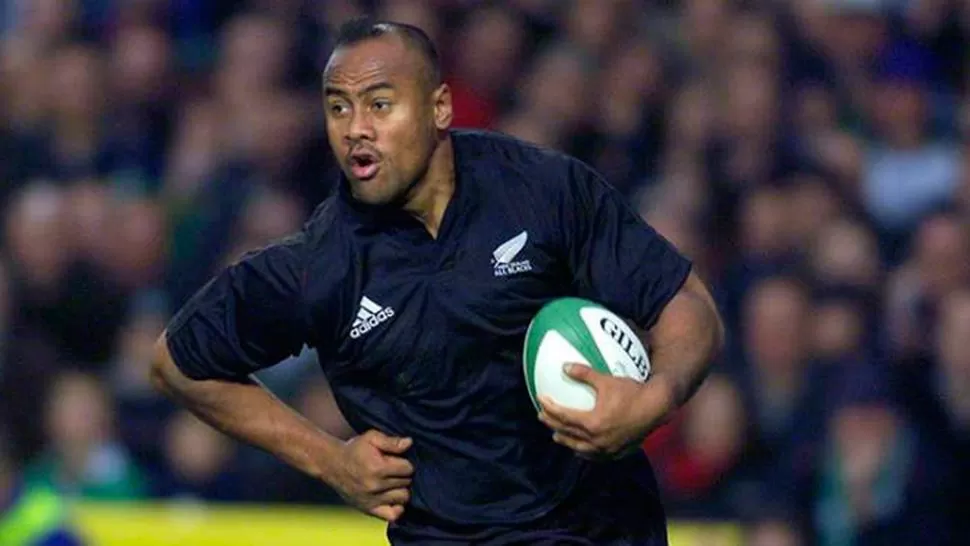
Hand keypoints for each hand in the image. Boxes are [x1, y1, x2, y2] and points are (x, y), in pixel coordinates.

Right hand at [327, 430, 414, 521]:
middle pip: (406, 483)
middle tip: (394, 470)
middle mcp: (375, 486)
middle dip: (404, 475)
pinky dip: (397, 508)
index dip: (406, 462)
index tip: (398, 460)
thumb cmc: (354, 450)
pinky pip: (392, 515)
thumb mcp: (371, 438)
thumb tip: (409, 443)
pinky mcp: (368, 509)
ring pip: (403, 497)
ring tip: (392, 482)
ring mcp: (372, 500)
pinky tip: (393, 498)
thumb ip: (391, 441)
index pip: (408, 468)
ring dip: (401, 489)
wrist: (332, 464)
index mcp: (377, 467)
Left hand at [538, 363, 672, 459]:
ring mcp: (607, 449)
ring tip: (557, 435)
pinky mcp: (616, 452)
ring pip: (580, 448)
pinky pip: (595, 455)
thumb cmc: (632, 392)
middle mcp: (597, 440)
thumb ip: (584, 374)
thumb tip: (565, 366)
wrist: (657, 408)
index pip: (563, 417)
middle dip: (552, 424)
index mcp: (592, 423)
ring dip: (566, 441)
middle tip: (542, 416)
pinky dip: (584, 451)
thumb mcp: (606, 380)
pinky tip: (581, 448)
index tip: (541, 399)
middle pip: (567, 433)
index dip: (550, 408)